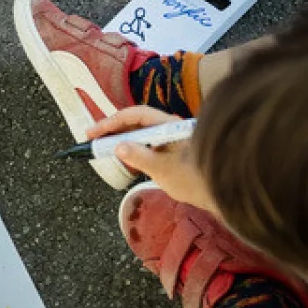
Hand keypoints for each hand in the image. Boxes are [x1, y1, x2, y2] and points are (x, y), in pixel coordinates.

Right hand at [88, 107, 212, 211]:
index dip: (112, 121)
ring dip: (118, 136)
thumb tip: (119, 146)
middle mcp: (168, 127)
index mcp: (169, 126)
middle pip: (135, 120)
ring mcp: (167, 138)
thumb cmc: (194, 180)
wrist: (216, 192)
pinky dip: (128, 145)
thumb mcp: (163, 169)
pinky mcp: (167, 149)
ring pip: (137, 131)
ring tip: (99, 144)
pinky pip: (143, 141)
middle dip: (112, 127)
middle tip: (91, 137)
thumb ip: (140, 157)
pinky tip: (118, 151)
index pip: (136, 115)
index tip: (94, 132)